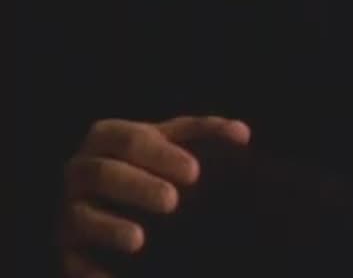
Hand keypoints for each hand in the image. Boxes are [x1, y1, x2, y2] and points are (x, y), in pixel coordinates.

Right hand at [59, 115, 250, 277]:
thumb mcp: (175, 140)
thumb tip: (243, 134)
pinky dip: (89, 271)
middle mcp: (80, 170)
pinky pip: (72, 261)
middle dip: (137, 187)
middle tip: (173, 201)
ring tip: (139, 240)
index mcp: (106, 136)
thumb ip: (207, 132)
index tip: (195, 172)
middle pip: (104, 174)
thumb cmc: (151, 161)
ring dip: (110, 229)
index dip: (162, 154)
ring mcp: (68, 210)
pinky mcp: (65, 248)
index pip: (131, 140)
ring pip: (82, 217)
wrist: (112, 195)